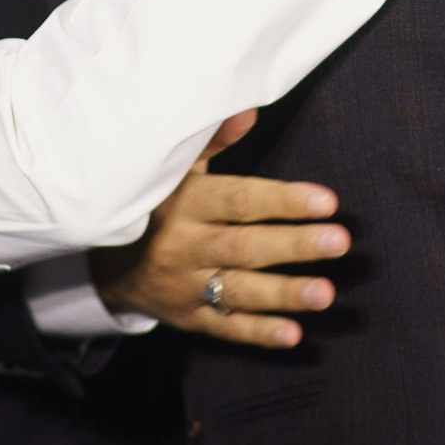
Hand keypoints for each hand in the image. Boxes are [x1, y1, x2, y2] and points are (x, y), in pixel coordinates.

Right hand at [89, 111, 348, 347]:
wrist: (104, 261)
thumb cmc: (157, 205)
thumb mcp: (176, 170)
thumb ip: (213, 142)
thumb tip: (249, 109)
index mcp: (183, 202)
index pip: (238, 201)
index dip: (282, 200)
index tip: (326, 201)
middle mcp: (182, 245)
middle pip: (244, 247)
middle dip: (294, 245)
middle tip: (341, 241)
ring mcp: (183, 285)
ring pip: (237, 291)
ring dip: (283, 293)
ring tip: (325, 294)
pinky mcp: (186, 318)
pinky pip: (224, 328)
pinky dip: (258, 333)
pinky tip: (293, 335)